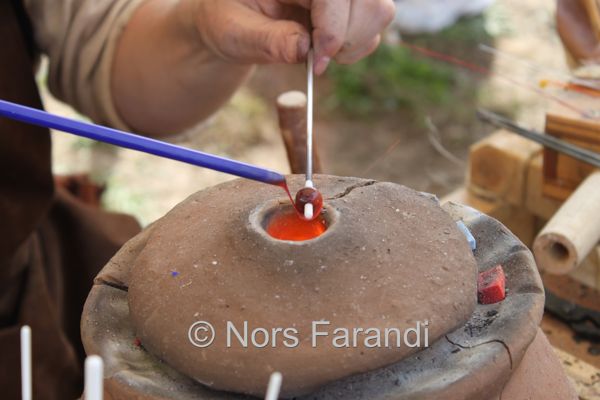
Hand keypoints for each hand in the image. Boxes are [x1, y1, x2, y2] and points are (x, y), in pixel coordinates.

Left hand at [188, 0, 395, 73]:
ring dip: (356, 42)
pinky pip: (376, 23)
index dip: (333, 25)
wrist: (234, 18)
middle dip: (347, 37)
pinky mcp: (351, 3)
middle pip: (366, 0)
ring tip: (321, 54)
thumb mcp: (234, 32)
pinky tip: (328, 49)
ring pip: (379, 10)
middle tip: (318, 61)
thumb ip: (267, 40)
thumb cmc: (228, 19)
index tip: (318, 61)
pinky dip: (358, 45)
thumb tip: (303, 49)